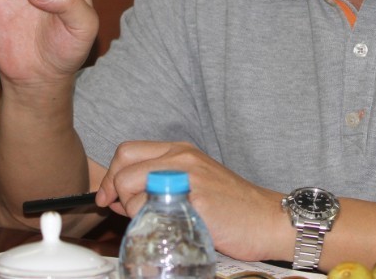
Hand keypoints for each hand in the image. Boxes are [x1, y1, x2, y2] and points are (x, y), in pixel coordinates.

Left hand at [95, 141, 287, 261]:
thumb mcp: (193, 182)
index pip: (127, 151)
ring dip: (132, 209)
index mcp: (180, 150)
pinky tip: (167, 226)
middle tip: (122, 210)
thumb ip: (158, 182)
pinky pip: (149, 208)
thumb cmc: (229, 207)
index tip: (109, 197)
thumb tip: (117, 197)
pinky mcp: (194, 198)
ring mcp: (188, 175)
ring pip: (130, 185)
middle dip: (114, 189)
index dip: (111, 175)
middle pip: (123, 163)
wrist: (266, 218)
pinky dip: (148, 220)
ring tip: (155, 220)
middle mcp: (182, 156)